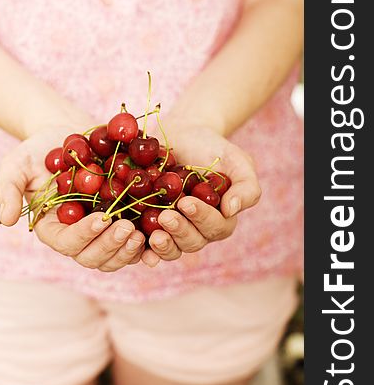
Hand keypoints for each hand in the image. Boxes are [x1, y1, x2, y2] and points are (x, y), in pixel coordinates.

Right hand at [0, 126, 145, 271]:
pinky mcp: (122, 220)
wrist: (70, 135)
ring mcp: (101, 231)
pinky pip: (134, 241)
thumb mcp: (16, 164)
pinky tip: (158, 231)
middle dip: (110, 246)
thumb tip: (5, 220)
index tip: (100, 219)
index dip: (83, 235)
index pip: (66, 243)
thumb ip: (8, 189)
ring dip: (128, 250)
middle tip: (127, 228)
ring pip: (114, 255)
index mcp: (52, 228)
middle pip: (92, 257)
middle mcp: (77, 235)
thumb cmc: (39, 149)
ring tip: (141, 232)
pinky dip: (146, 242)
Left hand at [141, 124, 260, 266]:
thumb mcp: (237, 161)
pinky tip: (138, 245)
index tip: (186, 202)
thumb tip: (232, 209)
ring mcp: (174, 228)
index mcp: (221, 218)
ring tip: (153, 234)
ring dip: (163, 246)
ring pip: (172, 248)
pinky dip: (144, 250)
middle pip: (192, 242)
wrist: (184, 134)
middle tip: (165, 216)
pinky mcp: (152, 223)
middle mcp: (198, 229)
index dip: (201, 218)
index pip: (215, 227)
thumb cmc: (214, 148)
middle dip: (179, 231)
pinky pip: (148, 244)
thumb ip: (246, 186)